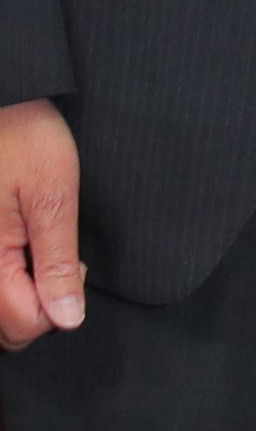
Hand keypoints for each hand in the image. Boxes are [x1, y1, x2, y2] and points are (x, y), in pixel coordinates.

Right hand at [0, 99, 83, 355]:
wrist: (1, 102)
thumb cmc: (24, 137)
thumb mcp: (53, 195)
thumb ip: (57, 261)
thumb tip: (67, 319)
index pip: (23, 324)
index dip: (59, 306)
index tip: (74, 266)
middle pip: (5, 328)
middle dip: (40, 307)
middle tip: (60, 261)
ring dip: (22, 296)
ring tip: (38, 252)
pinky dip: (8, 281)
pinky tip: (21, 252)